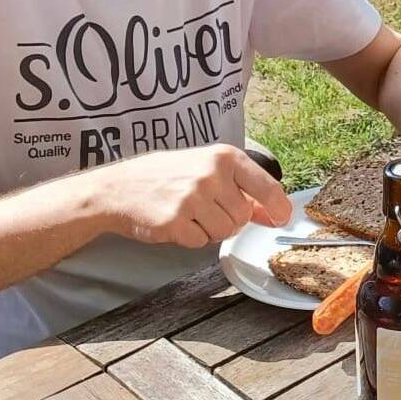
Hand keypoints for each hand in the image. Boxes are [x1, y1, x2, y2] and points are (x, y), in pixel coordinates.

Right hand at [97, 144, 292, 249]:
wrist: (118, 187)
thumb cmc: (166, 175)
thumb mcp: (207, 169)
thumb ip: (242, 189)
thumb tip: (272, 211)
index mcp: (224, 157)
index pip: (267, 186)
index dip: (278, 207)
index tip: (282, 217)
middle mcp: (211, 175)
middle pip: (243, 216)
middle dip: (230, 220)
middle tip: (207, 209)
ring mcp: (192, 199)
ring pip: (225, 232)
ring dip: (211, 230)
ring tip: (191, 214)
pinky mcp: (175, 222)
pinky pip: (201, 242)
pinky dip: (192, 238)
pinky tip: (177, 222)